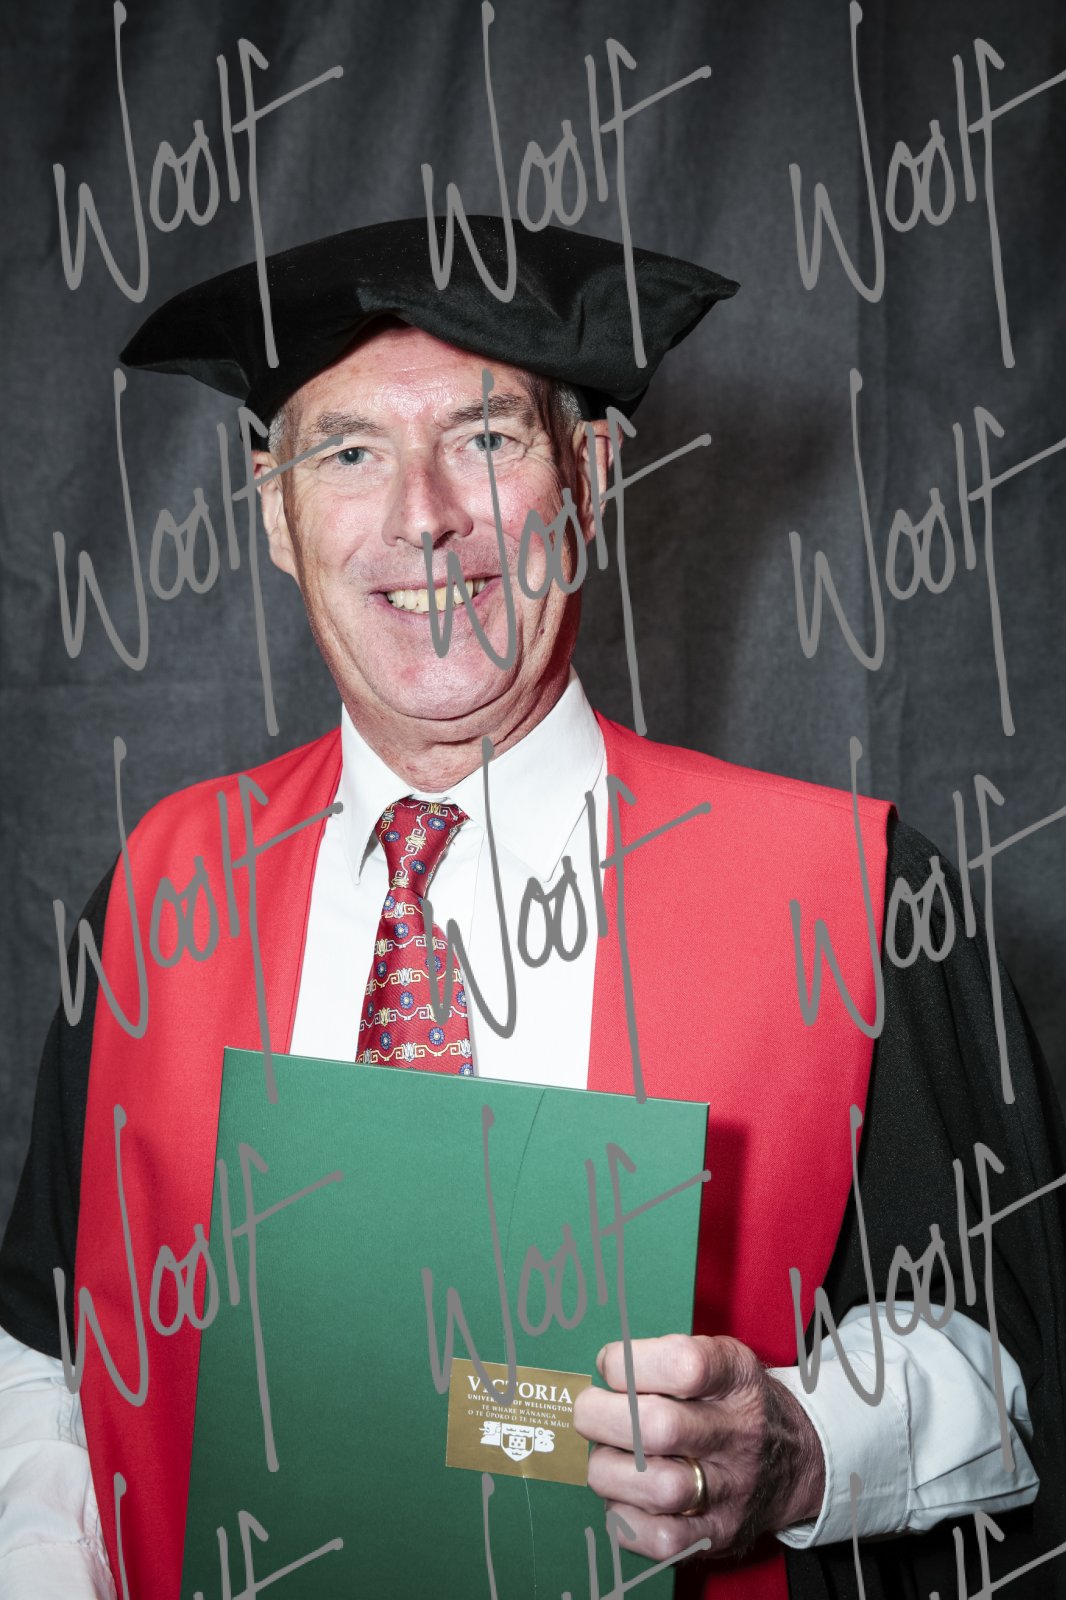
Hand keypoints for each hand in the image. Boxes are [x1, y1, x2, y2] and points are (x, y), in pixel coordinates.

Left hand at [572, 1334, 825, 1563]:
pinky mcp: (721, 1533)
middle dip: (602, 1417)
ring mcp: (733, 1489)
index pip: (683, 1364)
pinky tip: (624, 1495)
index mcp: (738, 1378)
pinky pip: (662, 1539)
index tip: (610, 1365)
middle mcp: (741, 1432)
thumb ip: (665, 1356)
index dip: (630, 1363)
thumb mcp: (720, 1358)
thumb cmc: (734, 1400)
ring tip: (606, 1456)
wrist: (796, 1459)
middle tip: (589, 1411)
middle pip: (659, 1428)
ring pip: (658, 1488)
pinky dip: (626, 1518)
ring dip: (609, 1471)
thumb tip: (600, 1368)